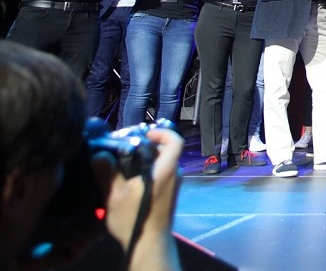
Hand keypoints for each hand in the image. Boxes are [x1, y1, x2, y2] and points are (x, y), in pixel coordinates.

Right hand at [91, 128, 182, 265]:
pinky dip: (148, 171)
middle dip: (146, 146)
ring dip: (145, 160)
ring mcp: (173, 185)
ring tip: (123, 165)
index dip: (161, 132)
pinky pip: (161, 174)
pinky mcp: (169, 194)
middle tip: (125, 149)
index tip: (143, 134)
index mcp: (166, 169)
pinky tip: (129, 180)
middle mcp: (174, 174)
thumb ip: (108, 173)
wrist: (149, 243)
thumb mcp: (116, 196)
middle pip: (165, 150)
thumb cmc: (135, 219)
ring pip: (162, 163)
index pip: (175, 140)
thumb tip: (99, 155)